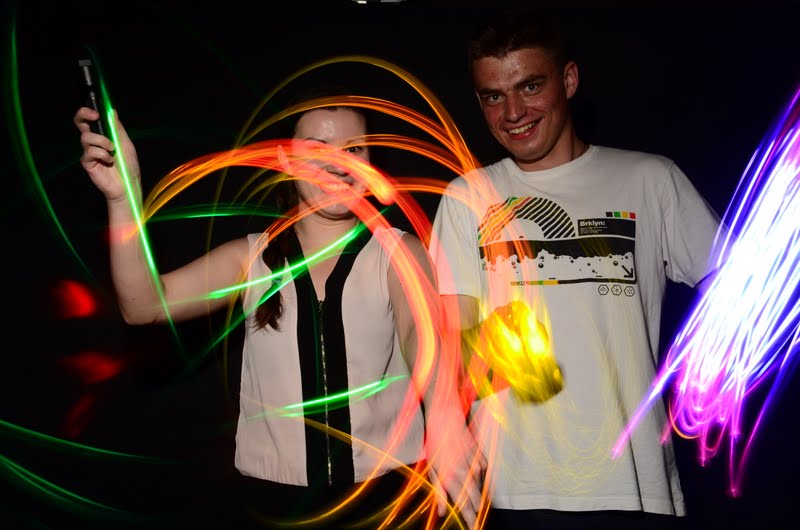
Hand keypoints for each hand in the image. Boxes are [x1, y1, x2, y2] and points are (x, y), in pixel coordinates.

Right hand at [73, 107, 140, 202]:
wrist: (129, 184)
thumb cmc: (128, 165)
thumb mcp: (126, 143)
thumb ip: (117, 128)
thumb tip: (111, 110)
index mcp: (102, 135)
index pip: (89, 119)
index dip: (88, 111)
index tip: (97, 112)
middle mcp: (92, 142)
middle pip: (79, 122)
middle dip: (84, 115)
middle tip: (95, 117)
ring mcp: (88, 152)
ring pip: (86, 137)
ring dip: (102, 141)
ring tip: (112, 150)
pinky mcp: (87, 163)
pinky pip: (90, 152)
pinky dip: (102, 154)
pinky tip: (109, 161)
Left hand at [425, 407, 486, 528]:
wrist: (447, 420)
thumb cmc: (436, 444)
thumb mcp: (432, 470)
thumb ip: (439, 493)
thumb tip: (443, 513)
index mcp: (451, 478)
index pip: (465, 507)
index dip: (470, 521)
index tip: (473, 529)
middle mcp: (465, 474)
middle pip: (476, 502)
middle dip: (474, 512)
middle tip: (471, 519)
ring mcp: (476, 466)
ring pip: (480, 490)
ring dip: (474, 496)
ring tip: (468, 496)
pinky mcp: (482, 459)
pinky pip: (483, 477)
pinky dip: (477, 481)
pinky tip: (469, 476)